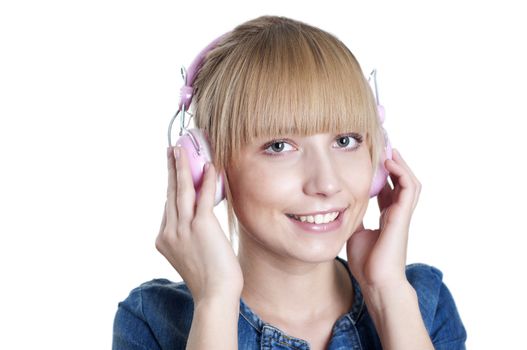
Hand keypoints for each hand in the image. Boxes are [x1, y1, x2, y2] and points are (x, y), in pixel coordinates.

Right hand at [156, 146, 242, 303]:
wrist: (215, 295)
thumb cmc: (209, 279)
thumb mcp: (191, 255)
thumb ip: (189, 237)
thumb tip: (198, 221)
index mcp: (164, 239)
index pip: (168, 207)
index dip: (172, 186)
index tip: (175, 171)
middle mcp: (169, 231)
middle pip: (170, 193)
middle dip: (171, 169)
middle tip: (171, 150)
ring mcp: (183, 228)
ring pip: (181, 190)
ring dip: (181, 167)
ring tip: (180, 150)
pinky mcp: (201, 226)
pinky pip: (202, 197)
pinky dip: (205, 180)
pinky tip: (208, 166)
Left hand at [346, 149, 420, 290]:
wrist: (376, 282)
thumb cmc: (367, 263)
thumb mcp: (354, 233)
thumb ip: (353, 219)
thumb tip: (339, 208)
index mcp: (386, 217)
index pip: (387, 189)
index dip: (382, 174)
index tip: (373, 160)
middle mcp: (396, 213)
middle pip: (401, 182)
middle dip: (394, 164)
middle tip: (384, 147)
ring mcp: (401, 214)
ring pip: (410, 182)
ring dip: (401, 165)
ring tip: (390, 150)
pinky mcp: (402, 217)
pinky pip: (409, 189)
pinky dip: (401, 173)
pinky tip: (390, 163)